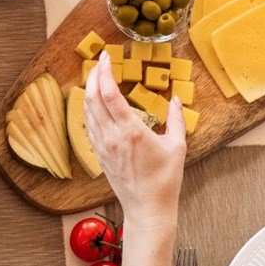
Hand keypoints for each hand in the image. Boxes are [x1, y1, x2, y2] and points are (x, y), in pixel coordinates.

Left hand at [82, 53, 184, 231]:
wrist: (148, 208)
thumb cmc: (165, 180)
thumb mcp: (177, 146)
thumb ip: (176, 119)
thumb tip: (176, 99)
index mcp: (131, 131)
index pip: (110, 94)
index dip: (105, 72)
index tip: (105, 57)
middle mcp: (112, 136)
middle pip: (93, 98)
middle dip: (93, 76)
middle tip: (99, 63)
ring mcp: (102, 146)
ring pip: (87, 111)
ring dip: (89, 91)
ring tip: (96, 78)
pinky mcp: (99, 154)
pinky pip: (89, 126)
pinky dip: (89, 109)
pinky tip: (94, 103)